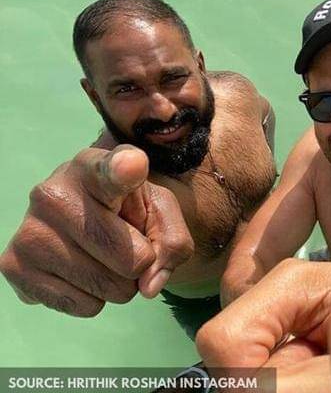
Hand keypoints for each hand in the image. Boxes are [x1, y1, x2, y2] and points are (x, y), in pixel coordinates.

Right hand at [0, 145, 192, 315]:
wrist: (82, 220)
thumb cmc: (127, 209)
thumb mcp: (161, 212)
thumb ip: (172, 242)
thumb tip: (147, 287)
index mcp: (94, 168)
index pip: (109, 171)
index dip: (122, 169)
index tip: (132, 165)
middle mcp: (53, 194)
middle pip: (130, 259)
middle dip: (140, 263)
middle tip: (124, 244)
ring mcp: (29, 231)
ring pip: (108, 288)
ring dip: (118, 284)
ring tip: (101, 256)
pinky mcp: (13, 267)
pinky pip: (84, 306)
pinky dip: (94, 298)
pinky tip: (79, 271)